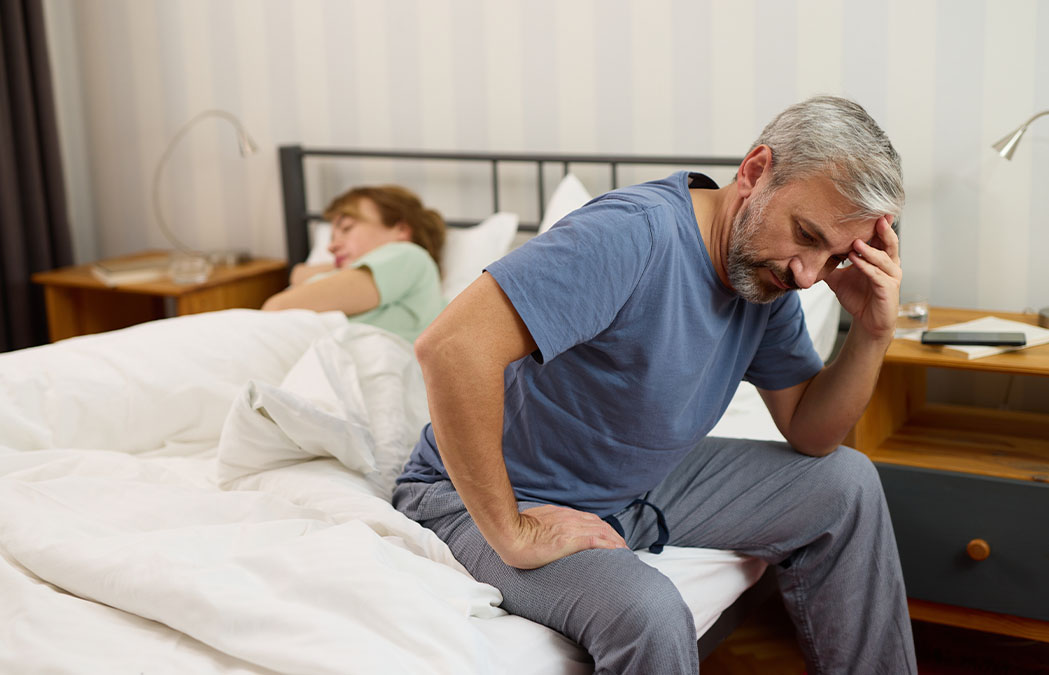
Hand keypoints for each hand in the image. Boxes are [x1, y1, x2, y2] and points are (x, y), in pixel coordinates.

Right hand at [495, 504, 629, 568]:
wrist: (509, 532)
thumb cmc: (515, 531)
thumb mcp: (535, 522)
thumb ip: (545, 524)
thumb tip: (547, 532)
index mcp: (562, 516)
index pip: (590, 520)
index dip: (603, 529)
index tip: (610, 537)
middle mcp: (570, 519)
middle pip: (601, 525)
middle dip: (614, 536)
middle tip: (623, 547)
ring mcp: (571, 528)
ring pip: (603, 532)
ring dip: (616, 541)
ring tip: (625, 551)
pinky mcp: (570, 540)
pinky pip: (597, 541)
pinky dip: (610, 546)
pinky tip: (618, 552)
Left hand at [824, 216, 901, 341]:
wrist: (866, 322)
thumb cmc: (857, 297)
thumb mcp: (837, 277)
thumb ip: (827, 264)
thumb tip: (804, 254)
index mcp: (879, 257)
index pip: (879, 236)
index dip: (875, 224)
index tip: (867, 209)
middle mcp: (889, 263)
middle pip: (889, 242)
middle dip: (883, 229)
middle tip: (875, 216)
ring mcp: (890, 276)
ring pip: (883, 258)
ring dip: (869, 249)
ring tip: (855, 242)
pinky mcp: (888, 289)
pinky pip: (877, 275)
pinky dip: (866, 267)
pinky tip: (855, 260)